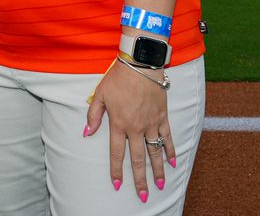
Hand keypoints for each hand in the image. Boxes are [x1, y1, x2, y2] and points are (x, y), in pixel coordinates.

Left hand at [85, 60, 174, 200]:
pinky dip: (170, 150)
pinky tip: (173, 162)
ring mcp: (151, 123)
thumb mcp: (100, 94)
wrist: (141, 64)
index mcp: (118, 123)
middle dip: (140, 179)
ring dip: (158, 170)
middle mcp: (136, 127)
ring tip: (160, 185)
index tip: (117, 184)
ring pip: (155, 151)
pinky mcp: (162, 116)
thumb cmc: (118, 78)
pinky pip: (167, 137)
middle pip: (138, 158)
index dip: (116, 170)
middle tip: (144, 195)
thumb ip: (93, 115)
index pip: (116, 153)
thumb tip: (86, 133)